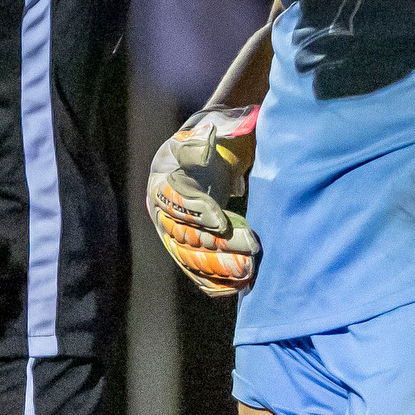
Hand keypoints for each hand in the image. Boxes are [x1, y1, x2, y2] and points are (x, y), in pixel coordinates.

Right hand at [146, 105, 261, 295]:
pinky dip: (214, 282)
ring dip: (219, 266)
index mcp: (163, 179)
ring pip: (190, 257)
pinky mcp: (185, 251)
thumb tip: (208, 140)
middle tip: (252, 247)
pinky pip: (195, 272)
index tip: (221, 219)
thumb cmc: (211, 140)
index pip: (174, 198)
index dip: (195, 210)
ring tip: (249, 271)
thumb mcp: (212, 127)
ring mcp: (171, 235)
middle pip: (185, 233)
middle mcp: (161, 211)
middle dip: (218, 243)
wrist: (207, 158)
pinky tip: (237, 287)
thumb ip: (214, 130)